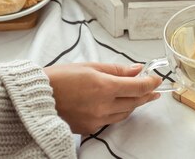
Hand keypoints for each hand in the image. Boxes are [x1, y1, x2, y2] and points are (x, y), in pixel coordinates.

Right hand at [43, 63, 161, 133]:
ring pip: (124, 114)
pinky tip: (117, 105)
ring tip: (137, 96)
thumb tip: (136, 69)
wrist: (38, 97)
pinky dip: (116, 112)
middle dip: (146, 95)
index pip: (137, 87)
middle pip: (134, 102)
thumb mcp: (90, 67)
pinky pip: (110, 121)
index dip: (150, 83)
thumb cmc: (60, 78)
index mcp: (104, 87)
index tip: (156, 79)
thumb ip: (116, 70)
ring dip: (133, 104)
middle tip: (153, 89)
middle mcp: (103, 106)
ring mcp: (97, 119)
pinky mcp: (90, 128)